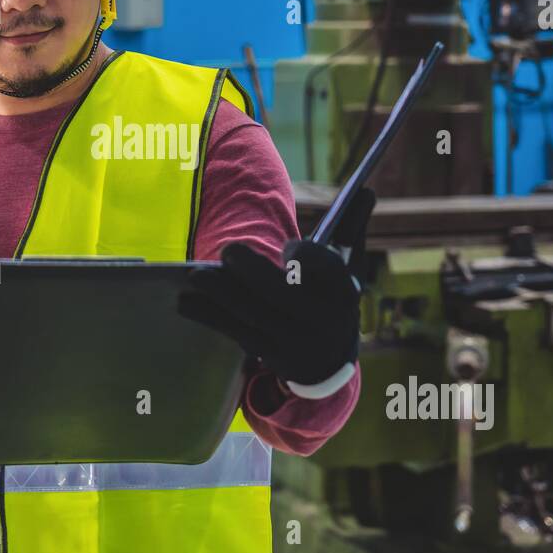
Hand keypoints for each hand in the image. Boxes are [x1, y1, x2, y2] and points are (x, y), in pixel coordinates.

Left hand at [177, 189, 373, 395]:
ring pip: (253, 314)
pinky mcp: (271, 356)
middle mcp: (322, 319)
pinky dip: (210, 317)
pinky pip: (236, 333)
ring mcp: (295, 342)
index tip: (287, 249)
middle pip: (283, 294)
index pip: (330, 270)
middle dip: (253, 272)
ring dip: (221, 295)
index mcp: (344, 291)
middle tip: (228, 250)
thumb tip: (367, 189)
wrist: (329, 362)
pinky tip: (186, 301)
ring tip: (196, 275)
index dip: (309, 258)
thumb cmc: (333, 299)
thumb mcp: (349, 269)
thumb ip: (352, 229)